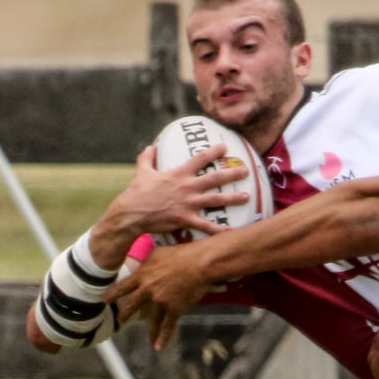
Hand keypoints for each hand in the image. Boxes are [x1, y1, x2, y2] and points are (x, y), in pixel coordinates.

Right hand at [103, 143, 250, 243]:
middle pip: (215, 178)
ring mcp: (188, 203)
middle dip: (232, 173)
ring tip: (247, 197)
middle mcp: (187, 187)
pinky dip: (218, 230)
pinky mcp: (186, 219)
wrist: (131, 213)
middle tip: (246, 171)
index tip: (225, 147)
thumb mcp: (142, 171)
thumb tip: (150, 146)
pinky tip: (231, 232)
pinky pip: (206, 226)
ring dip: (233, 198)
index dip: (214, 151)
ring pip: (216, 199)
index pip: (200, 158)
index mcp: (179, 174)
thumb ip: (147, 157)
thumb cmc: (137, 192)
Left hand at [103, 240, 224, 348]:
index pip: (122, 287)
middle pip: (132, 305)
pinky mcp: (175, 309)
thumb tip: (143, 263)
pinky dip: (164, 337)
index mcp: (142, 275)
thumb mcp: (157, 253)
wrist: (199, 264)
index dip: (112, 294)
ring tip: (148, 339)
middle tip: (120, 320)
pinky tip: (159, 347)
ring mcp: (161, 302)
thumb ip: (147, 262)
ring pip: (152, 320)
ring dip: (151, 331)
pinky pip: (168, 326)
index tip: (103, 300)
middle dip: (125, 314)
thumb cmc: (180, 253)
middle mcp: (148, 290)